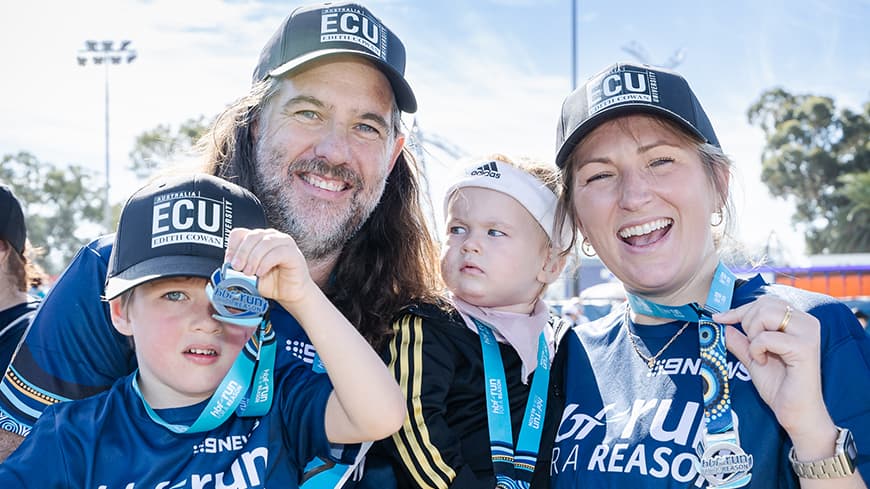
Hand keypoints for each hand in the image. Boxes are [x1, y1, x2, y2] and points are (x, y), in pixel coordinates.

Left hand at [224, 228, 315, 308]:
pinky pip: (277, 253)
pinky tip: (261, 272)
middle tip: (237, 268)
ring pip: (264, 242)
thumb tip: (228, 267)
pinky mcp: (293, 252)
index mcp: (258, 239)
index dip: (232, 247)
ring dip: (253, 258)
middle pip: (251, 236)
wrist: (290, 294)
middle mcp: (271, 237)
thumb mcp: (249, 275)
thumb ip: (239, 269)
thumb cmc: (272, 282)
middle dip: (241, 253)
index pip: (240, 233)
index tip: (229, 262)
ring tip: (249, 273)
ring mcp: (284, 242)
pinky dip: (265, 263)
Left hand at [713, 297, 834, 443]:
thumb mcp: (753, 357)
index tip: (719, 318)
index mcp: (798, 321)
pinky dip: (757, 349)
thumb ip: (740, 340)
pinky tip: (765, 362)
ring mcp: (808, 333)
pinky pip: (766, 337)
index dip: (739, 310)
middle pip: (763, 304)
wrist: (795, 412)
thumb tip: (721, 323)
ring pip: (765, 314)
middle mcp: (807, 322)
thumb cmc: (779, 386)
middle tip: (753, 347)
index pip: (765, 302)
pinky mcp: (805, 347)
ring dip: (753, 335)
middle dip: (747, 324)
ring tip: (760, 353)